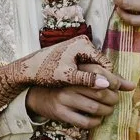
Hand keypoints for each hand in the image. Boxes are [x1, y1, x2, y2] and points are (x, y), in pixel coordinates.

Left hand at [6, 37, 122, 90]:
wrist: (28, 68)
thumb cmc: (45, 71)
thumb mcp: (68, 77)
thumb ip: (88, 80)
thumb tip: (106, 84)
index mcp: (83, 45)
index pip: (105, 64)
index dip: (109, 79)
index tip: (112, 93)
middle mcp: (82, 43)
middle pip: (101, 64)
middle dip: (105, 79)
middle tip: (110, 96)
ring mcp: (78, 47)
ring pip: (95, 66)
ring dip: (97, 78)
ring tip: (100, 94)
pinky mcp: (73, 52)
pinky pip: (87, 65)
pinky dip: (90, 76)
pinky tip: (89, 88)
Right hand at [26, 63, 130, 129]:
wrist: (38, 94)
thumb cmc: (67, 84)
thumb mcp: (83, 76)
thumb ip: (108, 79)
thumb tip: (132, 86)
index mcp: (76, 70)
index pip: (102, 73)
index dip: (115, 82)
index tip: (118, 87)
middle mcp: (70, 83)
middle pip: (101, 92)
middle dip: (113, 99)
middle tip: (113, 101)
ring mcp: (64, 98)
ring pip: (95, 108)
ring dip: (107, 111)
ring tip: (107, 110)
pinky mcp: (60, 113)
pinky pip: (84, 122)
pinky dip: (96, 122)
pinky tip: (97, 118)